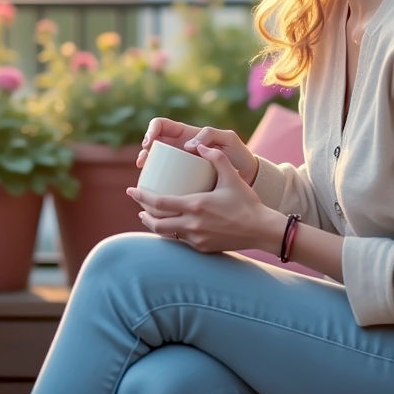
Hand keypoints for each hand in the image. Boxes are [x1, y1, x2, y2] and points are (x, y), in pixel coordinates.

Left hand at [127, 144, 277, 253]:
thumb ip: (216, 158)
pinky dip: (173, 233)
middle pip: (157, 224)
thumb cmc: (247, 203)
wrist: (262, 230)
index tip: (131, 190)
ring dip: (156, 226)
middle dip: (144, 215)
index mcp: (196, 206)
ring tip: (150, 217)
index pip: (160, 203)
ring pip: (167, 235)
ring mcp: (197, 239)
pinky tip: (172, 227)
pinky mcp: (202, 248)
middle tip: (138, 207)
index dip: (142, 197)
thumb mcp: (232, 177)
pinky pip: (181, 241)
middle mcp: (192, 225)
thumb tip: (199, 146)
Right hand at [137, 118, 259, 185]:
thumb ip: (210, 135)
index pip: (161, 125)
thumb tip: (187, 145)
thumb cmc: (238, 154)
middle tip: (143, 160)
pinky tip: (155, 190)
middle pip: (153, 145)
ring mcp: (180, 165)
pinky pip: (166, 180)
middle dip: (144, 150)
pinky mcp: (184, 180)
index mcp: (187, 134)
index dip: (151, 130)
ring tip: (145, 173)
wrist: (247, 176)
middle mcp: (180, 148)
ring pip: (157, 164)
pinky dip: (158, 184)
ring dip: (147, 167)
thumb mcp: (228, 139)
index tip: (150, 142)